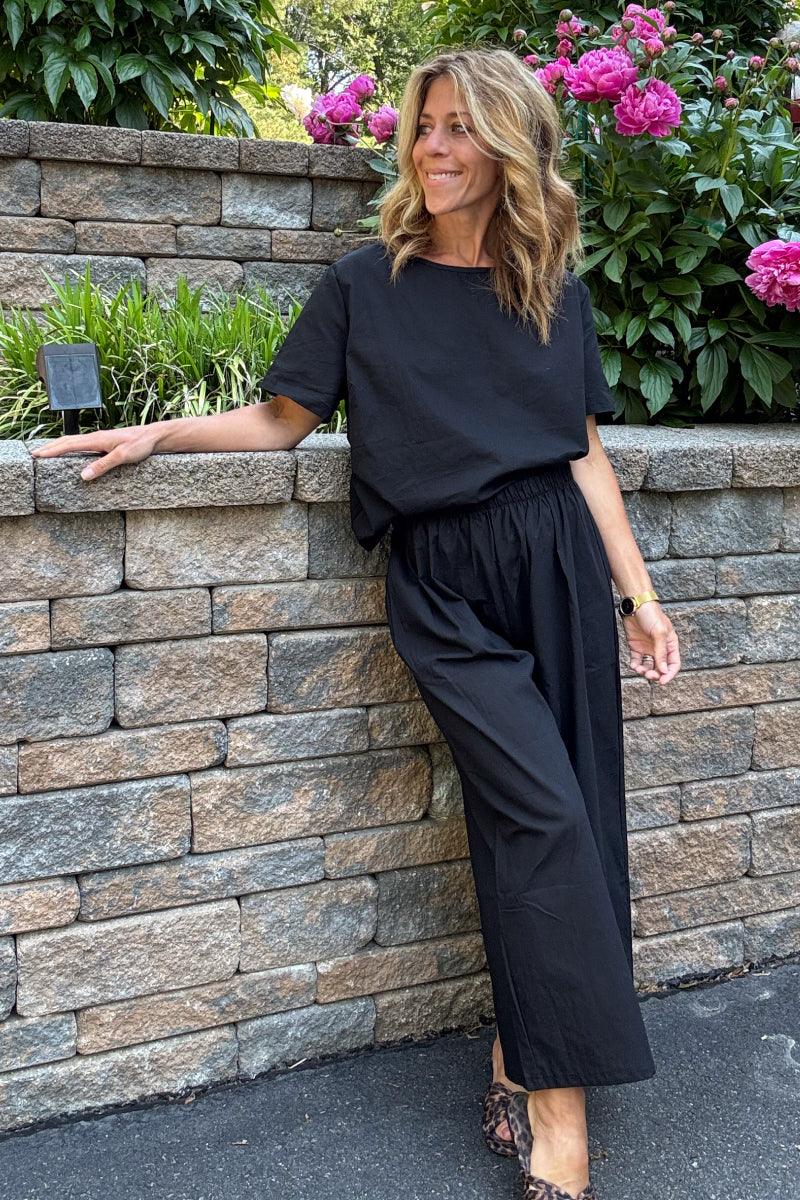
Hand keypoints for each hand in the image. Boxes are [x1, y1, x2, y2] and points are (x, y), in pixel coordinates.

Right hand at [29, 426, 160, 479]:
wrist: (154, 437)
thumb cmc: (141, 445)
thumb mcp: (123, 456)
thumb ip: (103, 465)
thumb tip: (83, 475)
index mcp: (97, 439)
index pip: (68, 445)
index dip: (51, 450)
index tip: (37, 456)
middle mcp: (96, 437)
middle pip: (67, 441)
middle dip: (50, 448)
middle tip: (34, 455)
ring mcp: (100, 439)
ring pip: (73, 441)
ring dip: (58, 446)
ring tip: (46, 453)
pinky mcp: (105, 442)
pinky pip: (82, 444)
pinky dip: (70, 447)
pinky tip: (70, 453)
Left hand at [622, 599, 680, 685]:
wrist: (635, 605)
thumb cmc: (651, 614)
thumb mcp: (660, 633)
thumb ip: (661, 652)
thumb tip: (664, 670)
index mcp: (670, 645)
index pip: (674, 664)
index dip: (670, 674)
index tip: (663, 681)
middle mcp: (660, 648)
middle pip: (661, 668)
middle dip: (656, 674)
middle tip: (650, 675)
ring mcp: (648, 648)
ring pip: (648, 666)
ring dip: (645, 671)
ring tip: (640, 670)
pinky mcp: (636, 647)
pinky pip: (637, 661)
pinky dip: (635, 665)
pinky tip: (634, 665)